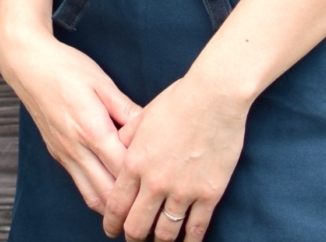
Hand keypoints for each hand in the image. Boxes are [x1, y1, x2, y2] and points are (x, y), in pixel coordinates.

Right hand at [0, 27, 143, 212]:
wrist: (27, 65)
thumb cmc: (66, 68)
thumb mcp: (103, 83)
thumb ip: (127, 110)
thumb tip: (151, 129)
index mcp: (91, 129)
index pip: (124, 168)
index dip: (145, 176)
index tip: (163, 176)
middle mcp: (76, 149)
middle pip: (108, 193)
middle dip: (131, 203)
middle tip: (153, 201)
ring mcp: (65, 155)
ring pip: (92, 197)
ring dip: (113, 207)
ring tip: (135, 206)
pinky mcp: (58, 155)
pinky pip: (81, 186)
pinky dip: (99, 194)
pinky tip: (114, 191)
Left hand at [102, 69, 249, 239]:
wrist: (213, 97)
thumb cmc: (176, 101)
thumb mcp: (141, 118)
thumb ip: (125, 140)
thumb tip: (115, 151)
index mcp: (134, 163)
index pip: (116, 205)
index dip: (112, 222)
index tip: (112, 229)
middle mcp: (155, 182)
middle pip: (137, 226)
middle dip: (133, 237)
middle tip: (134, 239)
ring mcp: (183, 191)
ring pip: (166, 232)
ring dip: (160, 240)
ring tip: (159, 241)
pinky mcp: (209, 194)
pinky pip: (197, 228)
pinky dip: (190, 240)